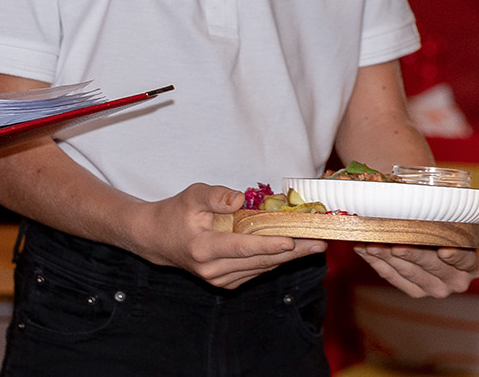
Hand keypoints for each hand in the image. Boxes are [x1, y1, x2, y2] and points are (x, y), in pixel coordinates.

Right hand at [132, 184, 323, 289]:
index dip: (267, 245)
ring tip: (315, 245)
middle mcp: (213, 270)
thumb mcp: (192, 195)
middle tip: (320, 242)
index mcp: (203, 249)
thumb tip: (239, 199)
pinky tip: (294, 250)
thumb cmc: (177, 212)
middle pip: (259, 261)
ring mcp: (220, 280)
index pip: (241, 247)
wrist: (158, 238)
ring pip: (261, 268)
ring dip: (289, 257)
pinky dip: (274, 260)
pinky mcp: (226, 283)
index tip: (291, 241)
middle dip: (292, 252)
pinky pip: (256, 271)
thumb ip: (215, 196)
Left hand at [356, 206, 478, 298]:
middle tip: (395, 242)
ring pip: (410, 274)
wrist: (430, 230)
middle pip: (433, 267)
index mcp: (475, 263)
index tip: (443, 249)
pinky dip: (377, 263)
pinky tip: (365, 248)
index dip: (455, 255)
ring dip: (388, 258)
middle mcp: (457, 281)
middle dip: (413, 254)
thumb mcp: (462, 215)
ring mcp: (434, 288)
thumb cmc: (447, 220)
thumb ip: (476, 215)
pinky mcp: (414, 291)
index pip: (467, 260)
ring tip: (372, 242)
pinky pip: (393, 278)